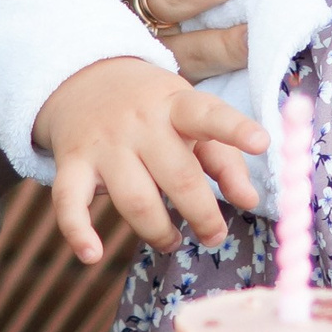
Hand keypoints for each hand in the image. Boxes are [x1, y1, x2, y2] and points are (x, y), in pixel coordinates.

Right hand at [34, 56, 270, 263]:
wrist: (82, 77)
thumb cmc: (152, 108)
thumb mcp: (190, 116)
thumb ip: (224, 158)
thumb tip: (250, 201)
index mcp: (176, 105)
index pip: (208, 115)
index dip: (235, 129)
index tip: (262, 142)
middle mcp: (140, 122)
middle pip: (178, 176)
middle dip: (202, 215)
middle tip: (214, 234)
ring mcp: (104, 143)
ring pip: (136, 200)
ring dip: (159, 232)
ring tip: (173, 240)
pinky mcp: (72, 163)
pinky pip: (69, 201)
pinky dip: (78, 232)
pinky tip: (92, 254)